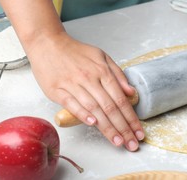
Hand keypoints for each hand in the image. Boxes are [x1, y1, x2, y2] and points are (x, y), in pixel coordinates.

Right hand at [26, 33, 144, 150]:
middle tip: (132, 143)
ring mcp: (73, 84)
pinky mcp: (57, 90)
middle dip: (123, 128)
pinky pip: (72, 104)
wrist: (48, 44)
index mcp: (102, 71)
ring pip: (94, 109)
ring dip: (107, 127)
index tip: (138, 132)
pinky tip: (93, 124)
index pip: (121, 99)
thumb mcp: (102, 56)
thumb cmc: (76, 52)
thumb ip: (117, 74)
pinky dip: (82, 114)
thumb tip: (131, 92)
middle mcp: (90, 78)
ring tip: (118, 141)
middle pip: (110, 107)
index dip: (131, 117)